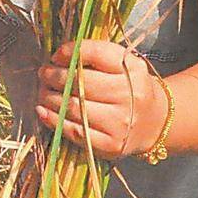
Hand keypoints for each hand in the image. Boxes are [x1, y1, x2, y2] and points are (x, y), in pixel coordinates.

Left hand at [36, 40, 168, 160]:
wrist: (155, 123)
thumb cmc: (131, 88)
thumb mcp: (123, 64)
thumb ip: (96, 54)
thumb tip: (59, 55)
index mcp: (134, 70)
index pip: (96, 54)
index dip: (70, 53)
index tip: (56, 56)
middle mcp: (130, 96)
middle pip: (81, 82)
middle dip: (55, 76)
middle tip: (44, 74)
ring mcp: (120, 123)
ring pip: (74, 107)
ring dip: (50, 97)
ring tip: (42, 91)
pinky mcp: (110, 145)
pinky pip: (75, 131)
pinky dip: (53, 119)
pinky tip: (42, 110)